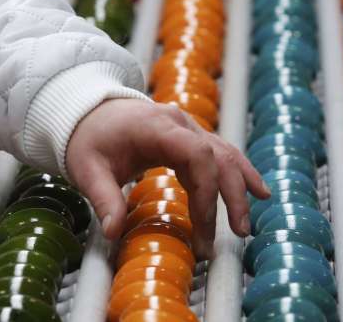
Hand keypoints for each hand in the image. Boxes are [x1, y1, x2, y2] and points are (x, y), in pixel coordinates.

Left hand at [65, 98, 270, 258]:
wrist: (89, 110)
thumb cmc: (89, 138)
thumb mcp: (86, 169)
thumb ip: (103, 198)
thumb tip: (113, 232)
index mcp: (157, 127)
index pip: (197, 155)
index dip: (207, 192)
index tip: (203, 228)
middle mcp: (180, 124)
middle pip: (220, 157)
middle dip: (233, 196)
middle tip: (238, 233)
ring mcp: (189, 128)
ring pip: (227, 155)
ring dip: (241, 187)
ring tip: (247, 222)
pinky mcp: (191, 138)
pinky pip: (221, 154)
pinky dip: (239, 174)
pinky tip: (256, 191)